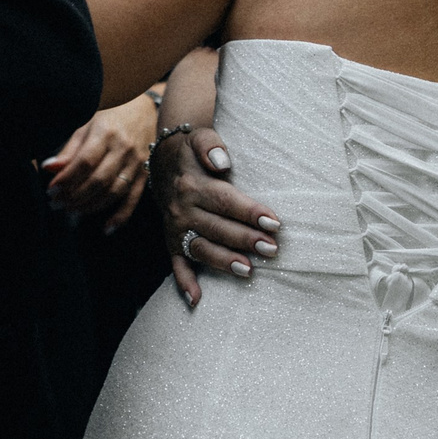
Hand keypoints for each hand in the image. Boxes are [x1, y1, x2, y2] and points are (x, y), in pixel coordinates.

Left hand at [43, 95, 157, 225]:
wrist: (146, 110)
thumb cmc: (111, 116)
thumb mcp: (87, 125)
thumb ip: (70, 150)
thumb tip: (49, 169)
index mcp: (106, 132)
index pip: (85, 162)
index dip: (66, 179)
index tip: (50, 189)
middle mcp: (124, 149)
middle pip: (98, 180)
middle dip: (74, 196)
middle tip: (55, 204)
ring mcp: (137, 163)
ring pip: (113, 192)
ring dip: (90, 206)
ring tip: (70, 212)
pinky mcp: (146, 175)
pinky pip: (133, 199)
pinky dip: (121, 216)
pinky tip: (106, 228)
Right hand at [153, 121, 280, 306]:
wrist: (163, 161)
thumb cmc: (192, 151)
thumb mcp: (199, 137)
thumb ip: (211, 146)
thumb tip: (222, 162)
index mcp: (192, 184)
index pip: (225, 201)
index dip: (249, 211)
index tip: (274, 222)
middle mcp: (182, 209)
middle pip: (216, 227)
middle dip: (244, 239)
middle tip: (271, 249)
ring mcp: (176, 228)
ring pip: (200, 248)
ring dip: (223, 261)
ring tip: (248, 270)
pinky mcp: (171, 241)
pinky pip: (176, 264)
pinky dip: (184, 282)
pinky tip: (196, 300)